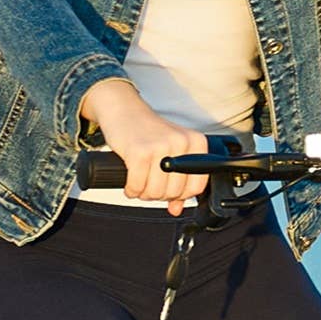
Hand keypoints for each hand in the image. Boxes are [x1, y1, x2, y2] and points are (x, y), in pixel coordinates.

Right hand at [79, 79, 206, 212]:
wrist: (124, 110)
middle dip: (158, 195)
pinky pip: (137, 186)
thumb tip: (177, 209)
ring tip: (139, 184)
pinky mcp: (139, 151)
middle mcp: (181, 143)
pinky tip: (130, 184)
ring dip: (143, 194)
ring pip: (155, 192)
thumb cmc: (148, 133)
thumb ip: (178, 181)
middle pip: (174, 192)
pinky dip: (131, 190)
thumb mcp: (171, 152)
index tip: (169, 191)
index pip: (196, 187)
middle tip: (149, 186)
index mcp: (196, 143)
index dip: (181, 195)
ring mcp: (161, 146)